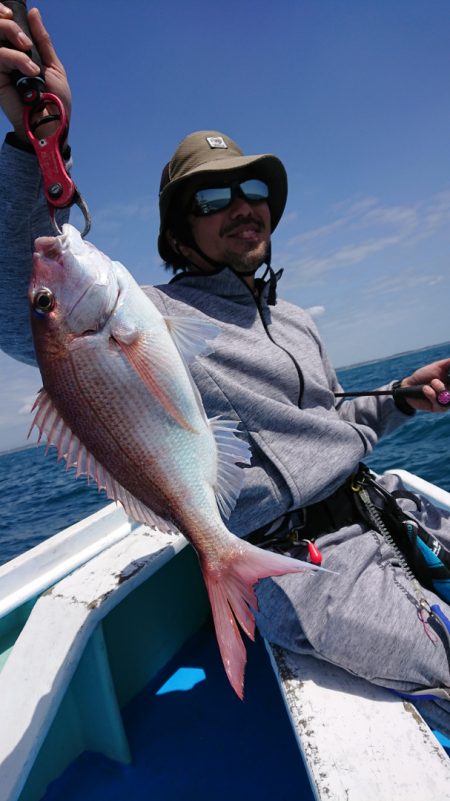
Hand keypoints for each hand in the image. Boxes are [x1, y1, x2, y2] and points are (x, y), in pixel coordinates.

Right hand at [0, 5, 70, 141]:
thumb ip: (42, 40)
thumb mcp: (52, 65)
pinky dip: (15, 59)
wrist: (51, 124)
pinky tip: (29, 71)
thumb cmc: (55, 100)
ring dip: (16, 44)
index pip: (9, 27)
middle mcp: (9, 58)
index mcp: (21, 53)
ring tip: (33, 65)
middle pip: (0, 27)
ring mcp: (1, 68)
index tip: (15, 13)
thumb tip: (33, 13)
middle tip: (27, 42)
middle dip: (12, 27)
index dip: (9, 17)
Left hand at [399, 357, 449, 412]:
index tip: (449, 376)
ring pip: (449, 397)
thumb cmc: (423, 375)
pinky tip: (425, 389)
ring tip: (433, 382)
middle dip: (443, 387)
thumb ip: (448, 363)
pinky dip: (431, 394)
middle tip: (436, 381)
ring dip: (441, 388)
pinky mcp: (438, 408)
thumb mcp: (437, 366)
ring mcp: (446, 401)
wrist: (409, 385)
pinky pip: (439, 403)